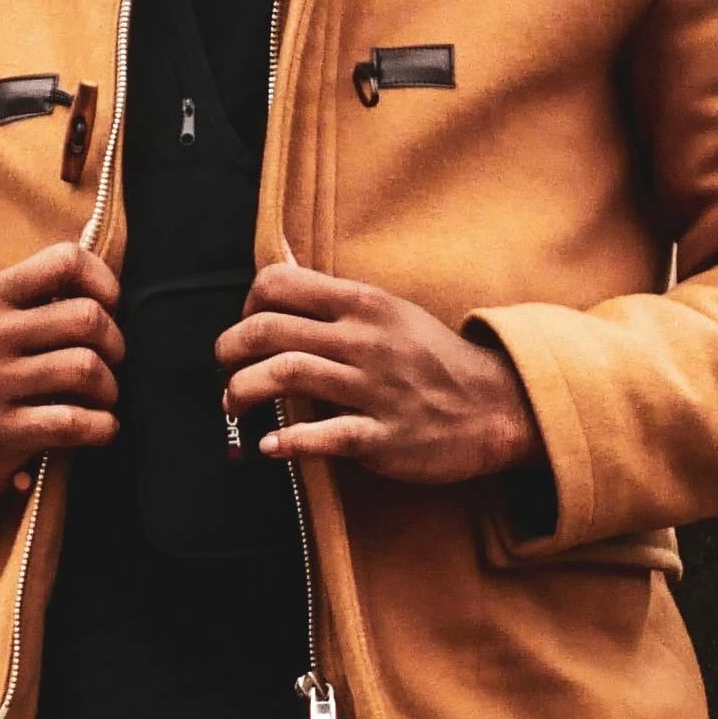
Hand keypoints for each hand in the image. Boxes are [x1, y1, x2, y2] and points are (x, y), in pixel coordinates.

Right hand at [0, 241, 121, 506]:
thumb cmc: (6, 368)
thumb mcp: (12, 319)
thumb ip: (56, 292)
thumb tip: (117, 281)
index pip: (66, 261)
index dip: (105, 284)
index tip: (110, 309)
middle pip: (88, 318)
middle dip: (115, 345)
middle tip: (110, 363)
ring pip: (85, 368)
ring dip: (109, 389)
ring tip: (101, 397)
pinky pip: (73, 421)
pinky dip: (102, 427)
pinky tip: (100, 427)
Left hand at [217, 261, 546, 491]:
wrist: (493, 406)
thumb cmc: (432, 360)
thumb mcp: (390, 312)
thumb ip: (336, 300)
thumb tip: (281, 274)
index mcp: (363, 304)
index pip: (279, 284)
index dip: (247, 304)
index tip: (247, 326)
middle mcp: (364, 340)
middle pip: (270, 329)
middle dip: (230, 349)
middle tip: (224, 367)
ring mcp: (373, 388)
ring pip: (287, 373)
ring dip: (244, 390)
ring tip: (233, 403)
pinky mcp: (381, 435)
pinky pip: (324, 434)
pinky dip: (288, 440)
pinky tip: (269, 444)